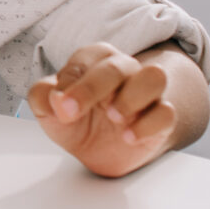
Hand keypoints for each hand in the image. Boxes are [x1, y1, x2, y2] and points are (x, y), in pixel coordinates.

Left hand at [28, 42, 191, 176]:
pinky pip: (167, 113)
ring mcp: (146, 94)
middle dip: (92, 87)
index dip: (70, 79)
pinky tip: (128, 137)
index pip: (88, 57)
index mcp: (95, 62)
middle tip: (71, 111)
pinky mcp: (161, 119)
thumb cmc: (77, 120)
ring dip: (133, 95)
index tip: (58, 103)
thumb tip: (54, 97)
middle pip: (118, 65)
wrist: (101, 151)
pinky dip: (148, 125)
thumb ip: (42, 97)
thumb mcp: (49, 110)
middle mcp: (124, 71)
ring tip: (113, 116)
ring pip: (154, 77)